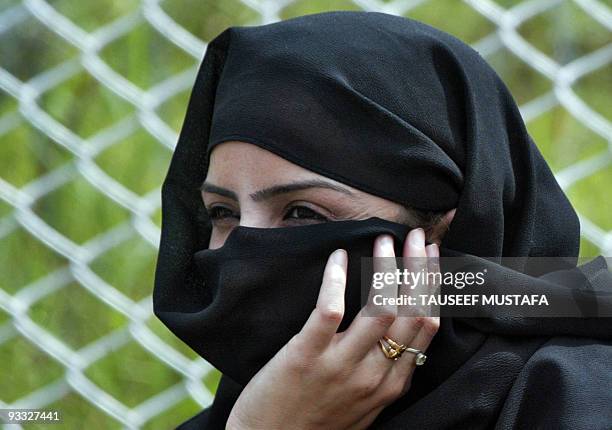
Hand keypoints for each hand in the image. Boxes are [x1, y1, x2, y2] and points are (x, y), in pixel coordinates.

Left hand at [226, 228, 439, 429]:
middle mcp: (373, 375)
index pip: (426, 326)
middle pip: (410, 312)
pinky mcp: (306, 357)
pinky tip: (338, 258)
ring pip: (380, 309)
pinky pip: (329, 311)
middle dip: (420, 268)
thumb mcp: (364, 407)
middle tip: (419, 237)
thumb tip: (397, 336)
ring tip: (384, 240)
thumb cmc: (316, 426)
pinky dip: (336, 280)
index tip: (432, 257)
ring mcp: (340, 366)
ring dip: (387, 269)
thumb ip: (383, 374)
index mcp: (391, 384)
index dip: (432, 286)